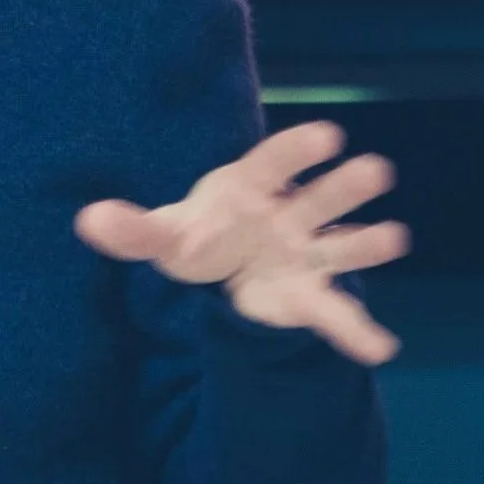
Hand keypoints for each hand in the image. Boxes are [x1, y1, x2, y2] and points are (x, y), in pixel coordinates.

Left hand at [72, 120, 411, 364]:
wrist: (221, 266)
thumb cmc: (198, 235)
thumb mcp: (164, 235)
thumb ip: (133, 230)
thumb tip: (89, 221)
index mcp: (250, 189)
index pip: (273, 163)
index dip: (298, 150)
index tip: (327, 135)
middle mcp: (287, 215)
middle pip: (318, 198)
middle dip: (344, 186)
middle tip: (377, 170)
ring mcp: (305, 253)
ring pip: (339, 245)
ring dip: (367, 243)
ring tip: (395, 237)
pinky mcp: (309, 293)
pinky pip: (334, 312)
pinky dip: (357, 332)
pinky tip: (381, 348)